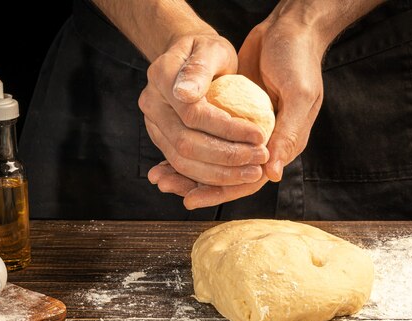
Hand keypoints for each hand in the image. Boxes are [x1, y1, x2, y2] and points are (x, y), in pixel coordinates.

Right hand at [139, 34, 269, 186]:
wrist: (191, 60)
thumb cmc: (208, 52)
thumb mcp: (211, 49)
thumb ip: (199, 69)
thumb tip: (185, 94)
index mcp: (161, 78)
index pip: (194, 114)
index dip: (227, 129)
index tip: (260, 136)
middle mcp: (151, 105)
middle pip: (185, 144)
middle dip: (226, 157)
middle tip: (260, 159)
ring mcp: (154, 126)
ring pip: (182, 162)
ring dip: (219, 174)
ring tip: (252, 172)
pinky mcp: (162, 141)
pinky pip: (184, 168)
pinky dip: (209, 178)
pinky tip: (235, 179)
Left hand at [148, 6, 326, 208]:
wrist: (288, 31)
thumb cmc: (299, 60)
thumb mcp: (300, 94)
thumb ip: (288, 134)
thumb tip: (272, 174)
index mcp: (282, 145)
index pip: (248, 180)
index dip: (220, 190)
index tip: (191, 197)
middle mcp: (262, 144)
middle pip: (227, 176)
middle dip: (197, 183)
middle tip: (167, 186)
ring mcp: (244, 131)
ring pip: (214, 160)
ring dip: (188, 170)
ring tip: (160, 177)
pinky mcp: (230, 116)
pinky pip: (207, 138)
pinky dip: (189, 145)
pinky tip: (164, 154)